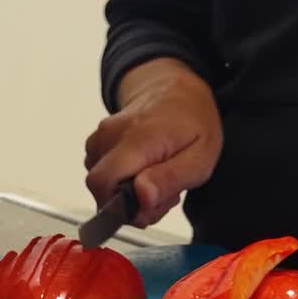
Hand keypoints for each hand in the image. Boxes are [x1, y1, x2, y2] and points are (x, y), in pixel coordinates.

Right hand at [84, 58, 222, 227]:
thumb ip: (170, 179)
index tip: (151, 206)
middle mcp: (111, 136)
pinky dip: (120, 182)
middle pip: (101, 189)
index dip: (123, 206)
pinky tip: (141, 173)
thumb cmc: (193, 123)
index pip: (104, 183)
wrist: (176, 91)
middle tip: (161, 195)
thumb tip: (141, 197)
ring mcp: (100, 138)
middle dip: (129, 204)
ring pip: (101, 184)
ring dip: (126, 194)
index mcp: (138, 139)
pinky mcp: (97, 143)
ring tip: (155, 179)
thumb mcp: (200, 158)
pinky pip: (101, 174)